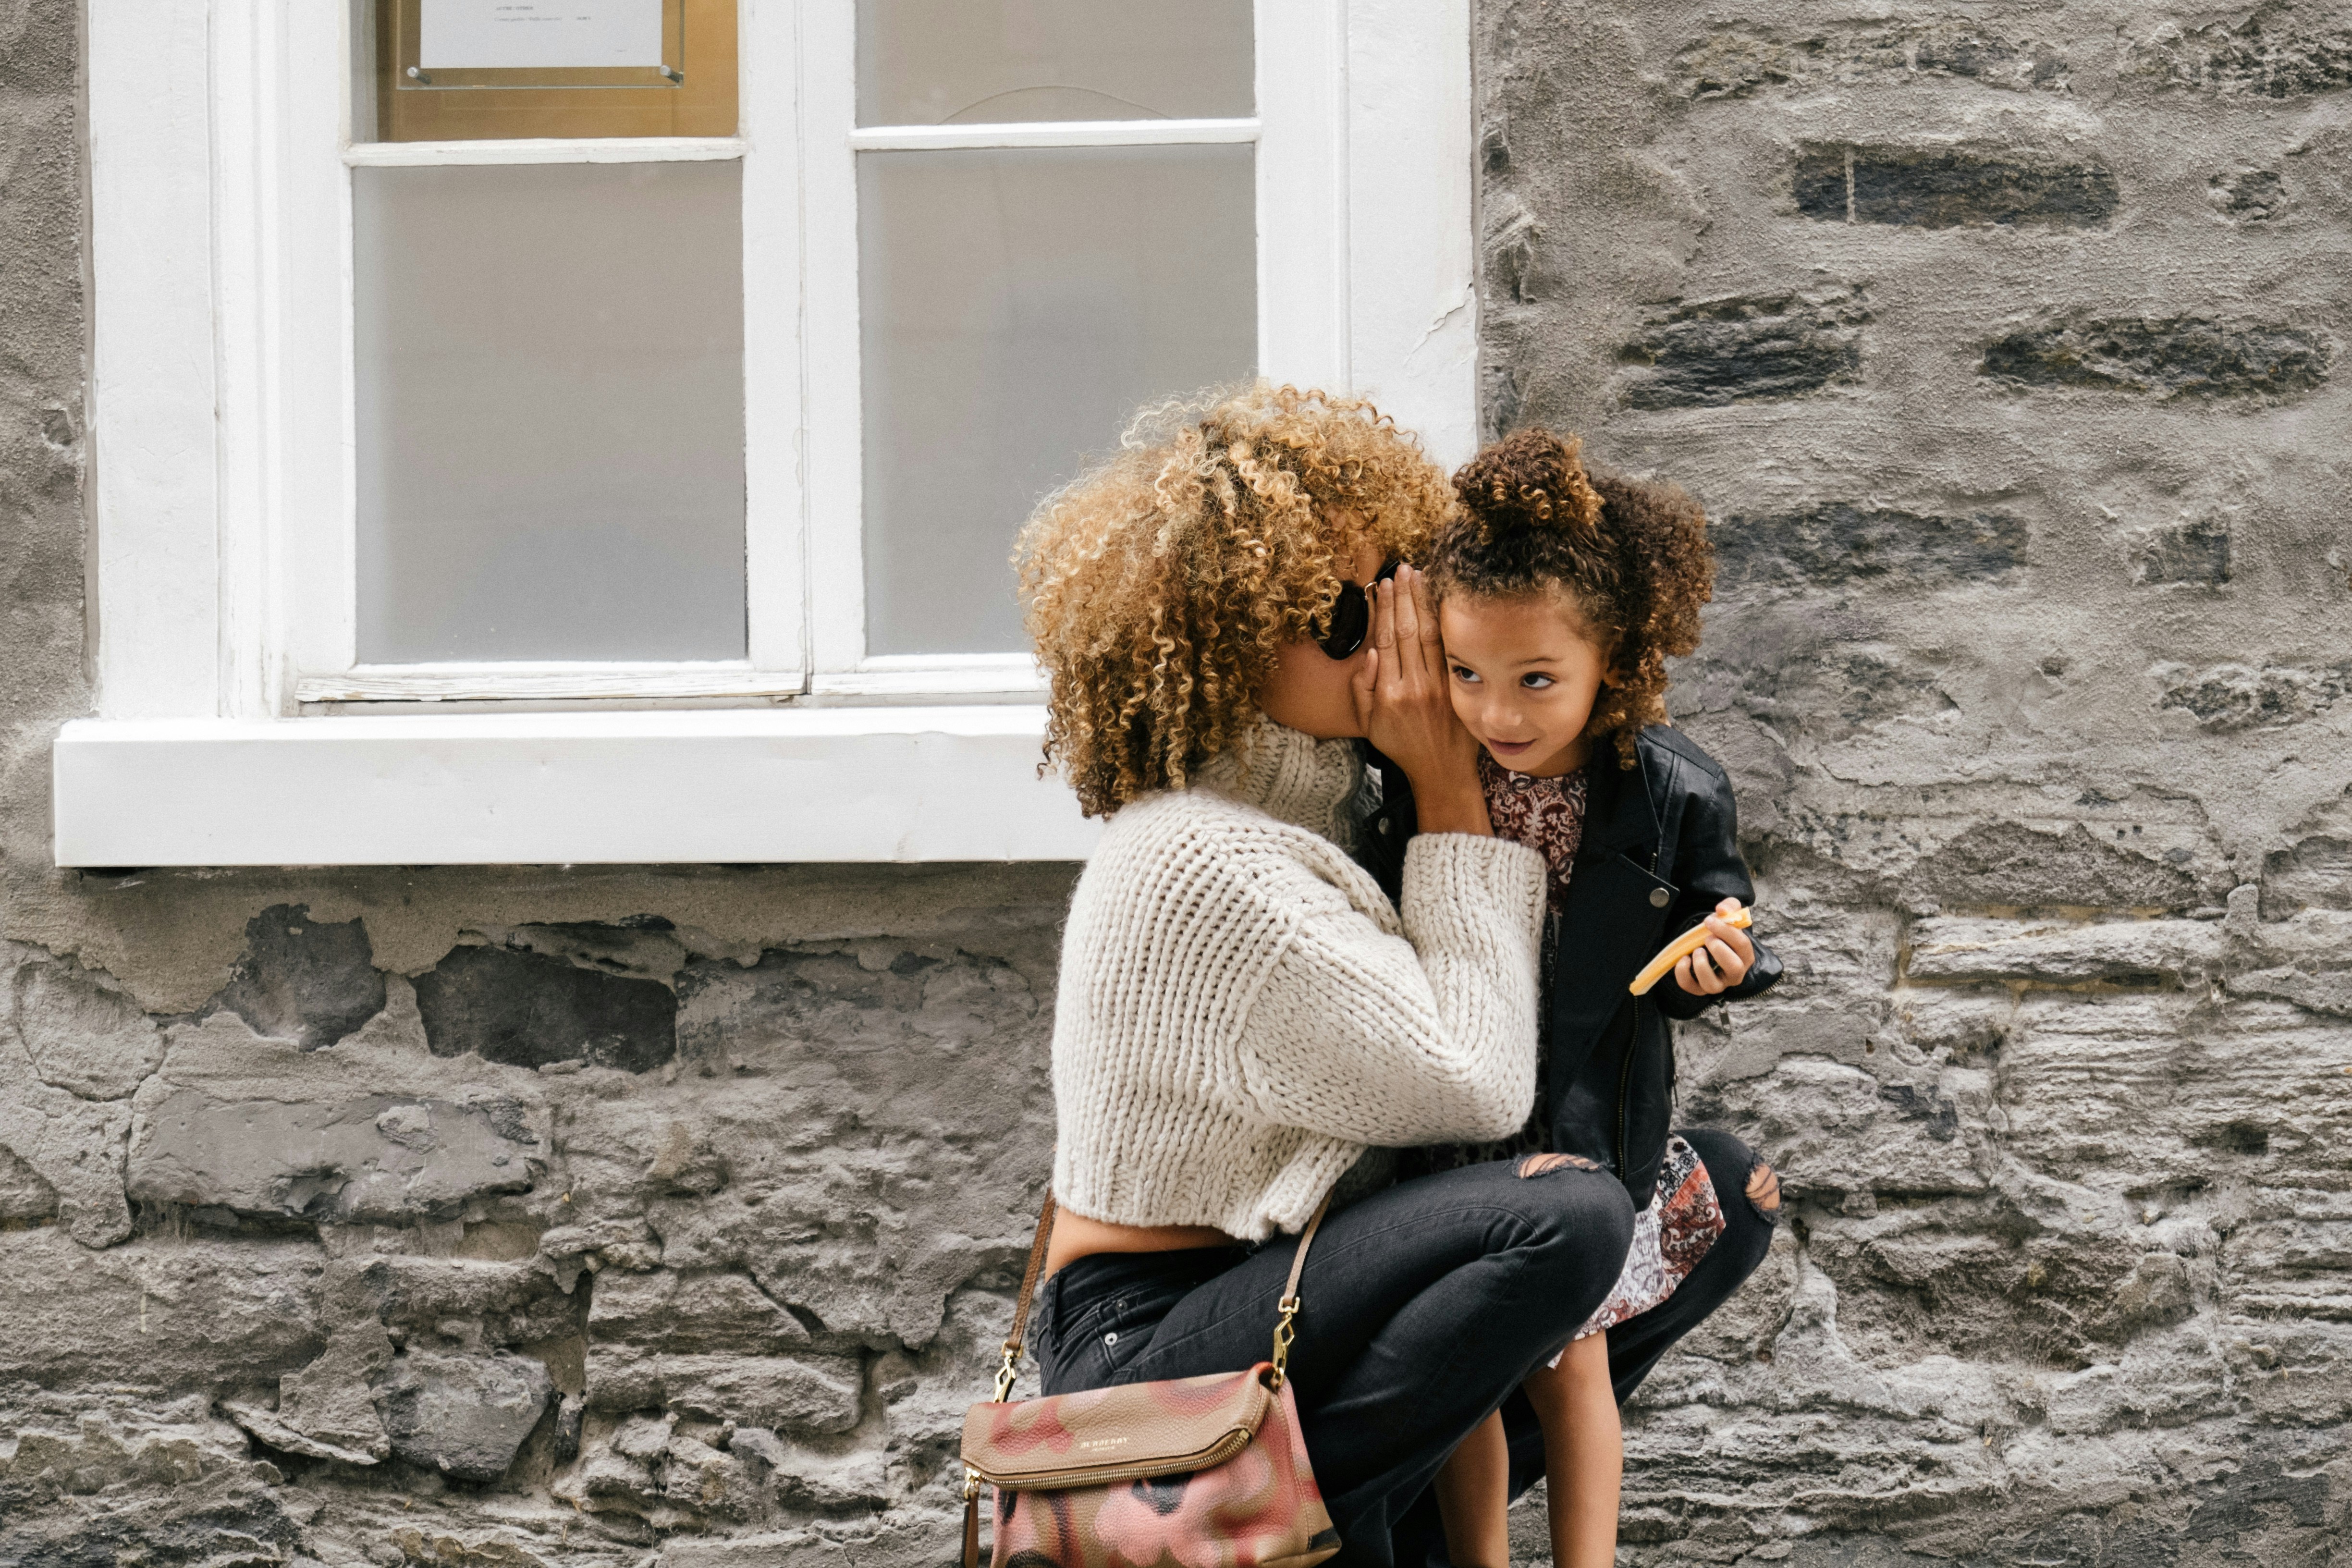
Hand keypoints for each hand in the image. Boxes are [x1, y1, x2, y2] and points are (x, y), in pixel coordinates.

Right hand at [1350, 565, 1488, 835]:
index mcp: (1388, 693)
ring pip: (1428, 634)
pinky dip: (1444, 622)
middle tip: (1402, 569)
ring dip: (1423, 602)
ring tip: (1419, 576)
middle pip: (1406, 630)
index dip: (1382, 609)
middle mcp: (1413, 685)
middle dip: (1403, 596)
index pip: (1384, 639)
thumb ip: (1362, 689)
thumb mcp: (1368, 725)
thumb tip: (1370, 653)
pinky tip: (1441, 602)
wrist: (1441, 770)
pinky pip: (1449, 648)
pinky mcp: (1457, 686)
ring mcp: (1438, 685)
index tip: (1381, 585)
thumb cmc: (1401, 747)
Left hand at [1673, 898, 1754, 994]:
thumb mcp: (1728, 915)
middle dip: (1719, 950)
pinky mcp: (1699, 988)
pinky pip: (1691, 987)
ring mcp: (1717, 983)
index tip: (1710, 920)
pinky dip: (1683, 973)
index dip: (1726, 931)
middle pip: (1734, 968)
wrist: (1709, 944)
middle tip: (1707, 938)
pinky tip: (1683, 958)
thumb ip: (1729, 907)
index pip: (1742, 945)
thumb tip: (1722, 909)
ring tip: (1697, 950)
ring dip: (1702, 965)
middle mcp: (1735, 973)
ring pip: (1713, 985)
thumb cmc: (1721, 932)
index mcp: (1745, 955)